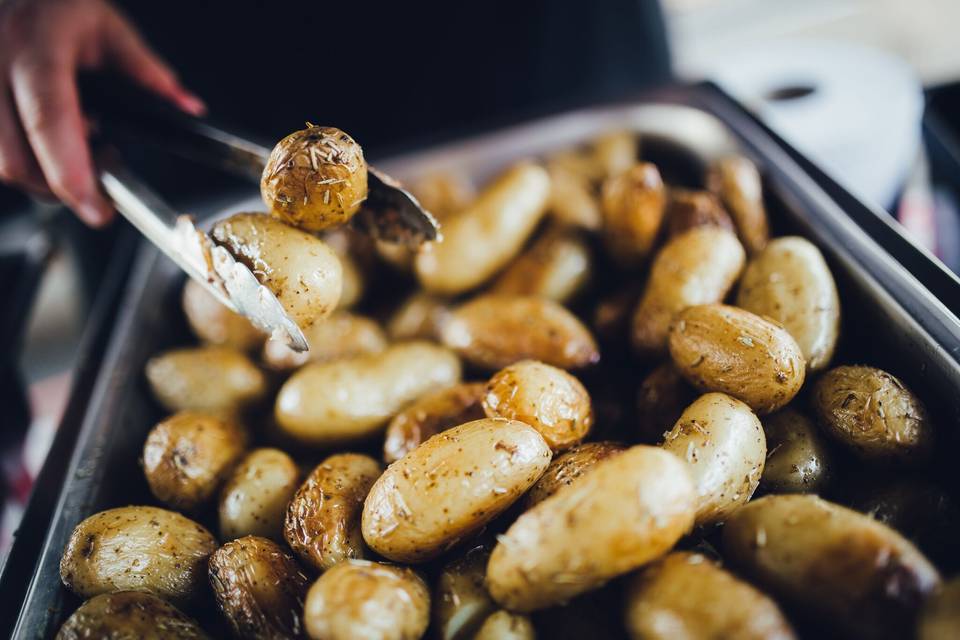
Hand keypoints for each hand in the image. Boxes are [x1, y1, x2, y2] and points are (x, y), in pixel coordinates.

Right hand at [0, 0, 203, 224]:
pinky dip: (24, 160)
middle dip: (63, 187)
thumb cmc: (56, 5)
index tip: (96, 208)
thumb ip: (146, 71)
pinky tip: (48, 141)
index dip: (71, 173)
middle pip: (17, 159)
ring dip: (43, 175)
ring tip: (80, 150)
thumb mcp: (107, 26)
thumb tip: (186, 105)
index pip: (50, 120)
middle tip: (104, 177)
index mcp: (35, 46)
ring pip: (1, 163)